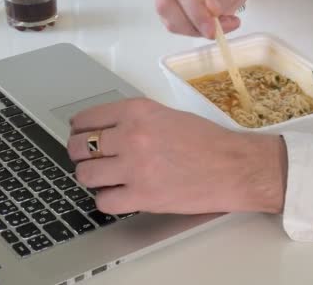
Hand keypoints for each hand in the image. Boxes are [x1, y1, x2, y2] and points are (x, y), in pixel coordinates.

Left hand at [67, 98, 287, 214]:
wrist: (234, 167)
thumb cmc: (207, 141)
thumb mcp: (167, 115)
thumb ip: (135, 120)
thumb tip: (105, 130)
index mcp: (137, 112)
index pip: (87, 119)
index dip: (78, 129)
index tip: (77, 134)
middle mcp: (132, 136)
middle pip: (80, 147)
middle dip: (78, 154)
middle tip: (86, 158)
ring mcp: (135, 167)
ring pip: (85, 175)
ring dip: (90, 177)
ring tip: (102, 178)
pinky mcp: (142, 196)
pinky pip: (103, 201)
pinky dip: (106, 200)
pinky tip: (117, 195)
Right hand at [155, 0, 250, 38]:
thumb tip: (211, 8)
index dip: (196, 11)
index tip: (213, 27)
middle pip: (168, 7)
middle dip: (194, 25)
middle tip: (217, 31)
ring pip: (172, 22)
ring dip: (197, 30)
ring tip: (221, 24)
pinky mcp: (167, 12)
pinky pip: (177, 28)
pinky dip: (196, 31)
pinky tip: (213, 25)